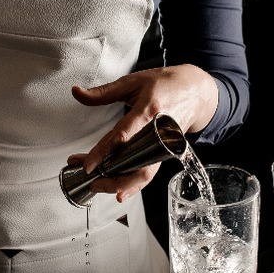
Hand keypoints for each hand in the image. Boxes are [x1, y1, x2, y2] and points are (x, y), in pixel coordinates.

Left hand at [68, 64, 217, 201]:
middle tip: (90, 180)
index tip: (88, 165)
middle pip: (135, 163)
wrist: (197, 91)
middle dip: (111, 177)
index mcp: (148, 110)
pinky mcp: (164, 153)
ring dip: (121, 185)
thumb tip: (77, 92)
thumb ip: (103, 92)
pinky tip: (119, 191)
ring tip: (99, 186)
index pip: (123, 136)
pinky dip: (133, 184)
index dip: (104, 152)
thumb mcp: (133, 81)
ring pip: (144, 174)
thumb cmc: (165, 84)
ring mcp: (163, 145)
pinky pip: (148, 172)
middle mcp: (158, 132)